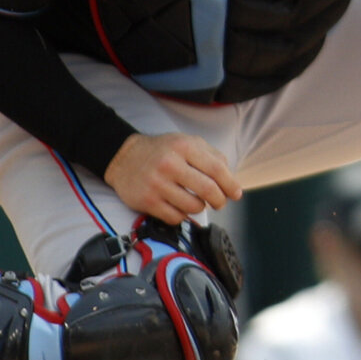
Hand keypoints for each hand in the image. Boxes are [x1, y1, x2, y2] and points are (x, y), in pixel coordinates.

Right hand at [104, 132, 240, 225]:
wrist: (124, 157)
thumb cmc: (162, 151)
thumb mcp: (187, 142)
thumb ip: (211, 156)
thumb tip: (231, 179)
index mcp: (184, 147)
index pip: (217, 169)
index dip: (231, 184)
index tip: (236, 194)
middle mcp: (170, 164)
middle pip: (208, 190)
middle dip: (220, 200)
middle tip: (220, 202)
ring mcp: (158, 184)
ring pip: (193, 207)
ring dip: (200, 208)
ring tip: (196, 201)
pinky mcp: (147, 201)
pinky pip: (176, 217)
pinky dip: (183, 215)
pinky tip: (179, 206)